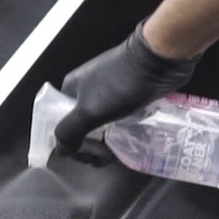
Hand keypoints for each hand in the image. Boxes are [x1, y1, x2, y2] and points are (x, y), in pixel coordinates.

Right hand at [53, 21, 200, 153]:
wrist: (159, 61)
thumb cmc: (121, 85)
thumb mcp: (88, 111)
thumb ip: (69, 132)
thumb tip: (61, 151)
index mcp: (71, 88)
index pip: (59, 121)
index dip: (67, 142)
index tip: (84, 155)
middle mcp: (87, 90)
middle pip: (80, 126)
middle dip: (88, 145)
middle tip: (101, 157)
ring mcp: (108, 93)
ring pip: (100, 125)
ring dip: (104, 142)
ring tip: (112, 155)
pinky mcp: (128, 96)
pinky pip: (118, 120)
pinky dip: (120, 133)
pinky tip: (126, 143)